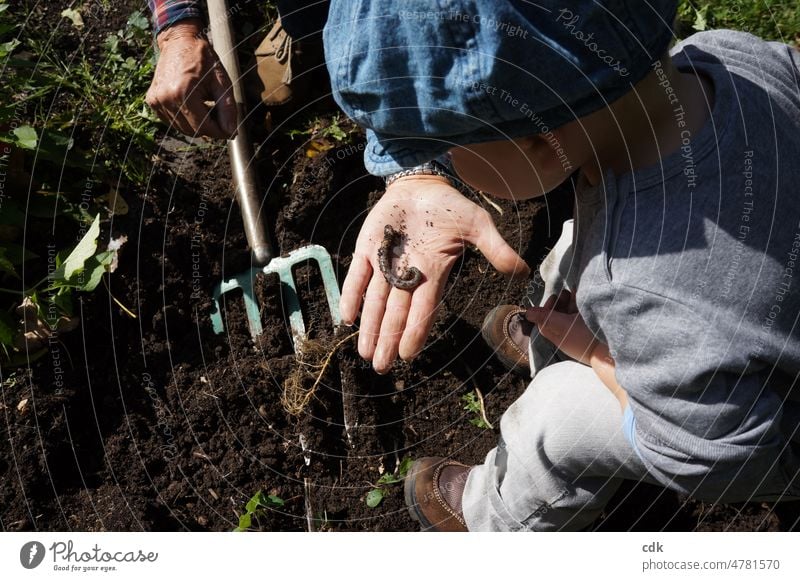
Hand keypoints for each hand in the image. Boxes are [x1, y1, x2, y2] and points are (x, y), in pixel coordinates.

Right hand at [145, 19, 236, 138]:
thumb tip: (231, 132)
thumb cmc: (203, 59)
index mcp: (183, 93)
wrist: (179, 41)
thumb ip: (227, 108)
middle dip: (209, 128)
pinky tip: (192, 104)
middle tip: (218, 113)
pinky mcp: (152, 101)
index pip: (204, 127)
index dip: (219, 132)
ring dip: (197, 124)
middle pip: (193, 131)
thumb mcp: (222, 81)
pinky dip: (185, 119)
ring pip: (182, 129)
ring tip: (206, 106)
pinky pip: (172, 122)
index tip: (230, 130)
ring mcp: (156, 101)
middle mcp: (166, 99)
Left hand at [341, 175, 529, 372]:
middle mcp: (407, 274)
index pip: (423, 308)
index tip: (407, 355)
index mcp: (432, 272)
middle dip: (387, 339)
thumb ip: (495, 248)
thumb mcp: (477, 225)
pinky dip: (351, 294)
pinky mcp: (367, 248)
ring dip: (369, 326)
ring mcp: (385, 262)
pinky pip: (357, 275)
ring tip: (364, 352)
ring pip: (374, 300)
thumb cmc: (450, 208)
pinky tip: (346, 317)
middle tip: (380, 366)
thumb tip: (522, 271)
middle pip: (395, 312)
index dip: (415, 331)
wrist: (421, 185)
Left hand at [525, 291, 598, 364]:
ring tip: (574, 291)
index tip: (554, 297)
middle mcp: (567, 334)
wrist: (609, 352)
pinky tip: (584, 296)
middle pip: (558, 316)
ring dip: (570, 302)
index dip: (546, 308)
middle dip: (560, 303)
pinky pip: (583, 316)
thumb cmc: (582, 337)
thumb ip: (544, 317)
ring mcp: (580, 333)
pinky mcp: (592, 329)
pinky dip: (581, 305)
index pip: (545, 321)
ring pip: (571, 315)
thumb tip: (527, 312)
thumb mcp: (562, 325)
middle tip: (565, 293)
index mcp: (557, 335)